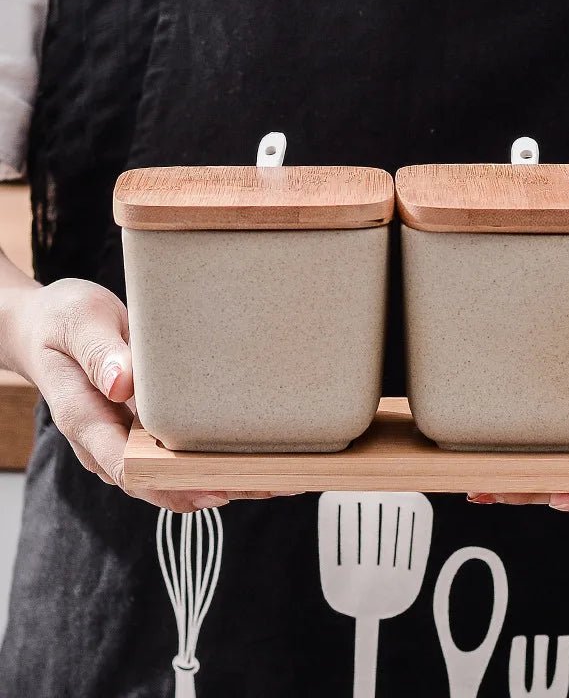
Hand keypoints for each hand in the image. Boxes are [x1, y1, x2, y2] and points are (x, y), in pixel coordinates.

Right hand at [10, 278, 292, 511]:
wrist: (47, 328)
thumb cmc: (62, 322)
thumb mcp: (78, 322)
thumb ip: (99, 352)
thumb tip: (123, 384)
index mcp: (86, 420)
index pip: (128, 469)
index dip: (176, 484)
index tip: (221, 487)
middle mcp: (107, 442)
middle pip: (160, 484)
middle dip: (215, 488)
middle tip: (273, 485)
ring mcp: (126, 440)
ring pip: (174, 476)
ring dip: (224, 479)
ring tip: (280, 479)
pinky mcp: (143, 430)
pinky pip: (178, 455)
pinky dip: (215, 459)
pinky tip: (255, 457)